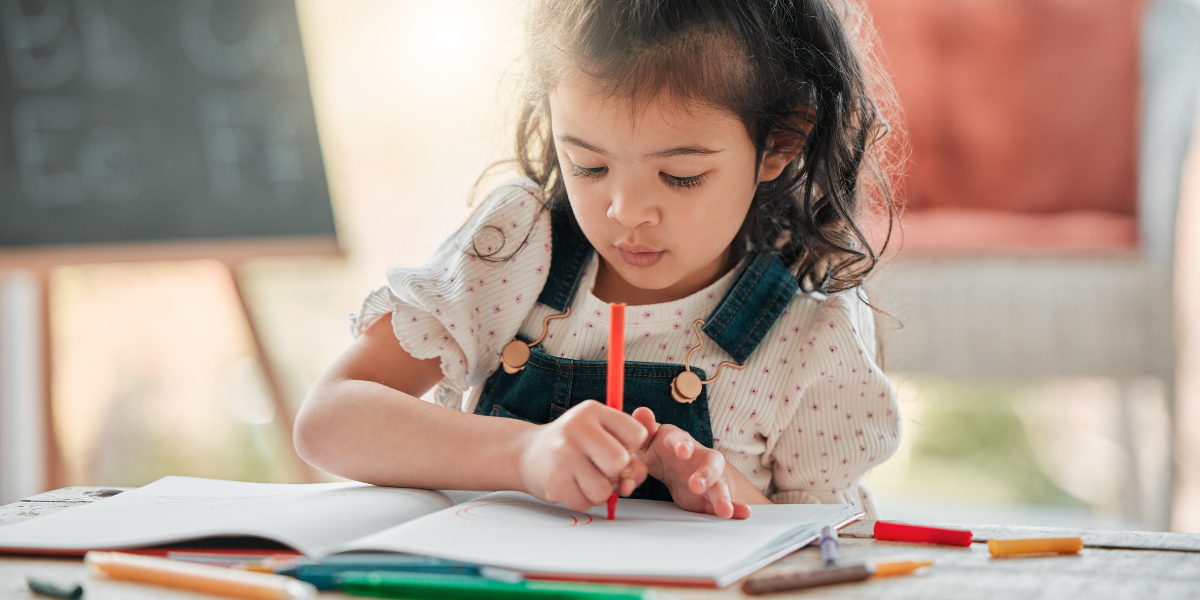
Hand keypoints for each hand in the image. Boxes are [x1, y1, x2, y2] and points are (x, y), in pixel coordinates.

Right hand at [516, 400, 649, 511]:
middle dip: (615, 473)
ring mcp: (563, 454)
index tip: (614, 447)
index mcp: (592, 410)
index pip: (636, 435)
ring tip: (585, 479)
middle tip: (602, 469)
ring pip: (603, 489)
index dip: (631, 448)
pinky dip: (582, 500)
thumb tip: (637, 474)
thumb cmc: (572, 444)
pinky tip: (572, 485)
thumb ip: (628, 448)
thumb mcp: (599, 431)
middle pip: (619, 462)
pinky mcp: (554, 481)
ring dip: (599, 491)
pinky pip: (585, 503)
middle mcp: (576, 427)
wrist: (527, 454)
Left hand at [631, 407, 750, 519]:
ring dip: (723, 497)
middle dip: (706, 474)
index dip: (683, 444)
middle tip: (697, 486)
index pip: (681, 439)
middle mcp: (698, 458)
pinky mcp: (709, 497)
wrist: (673, 467)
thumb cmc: (660, 449)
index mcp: (679, 441)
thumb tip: (641, 412)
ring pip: (718, 486)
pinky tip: (743, 514)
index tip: (683, 451)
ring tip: (725, 510)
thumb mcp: (648, 439)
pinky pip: (722, 503)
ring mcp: (707, 478)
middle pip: (710, 463)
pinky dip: (735, 509)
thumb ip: (645, 429)